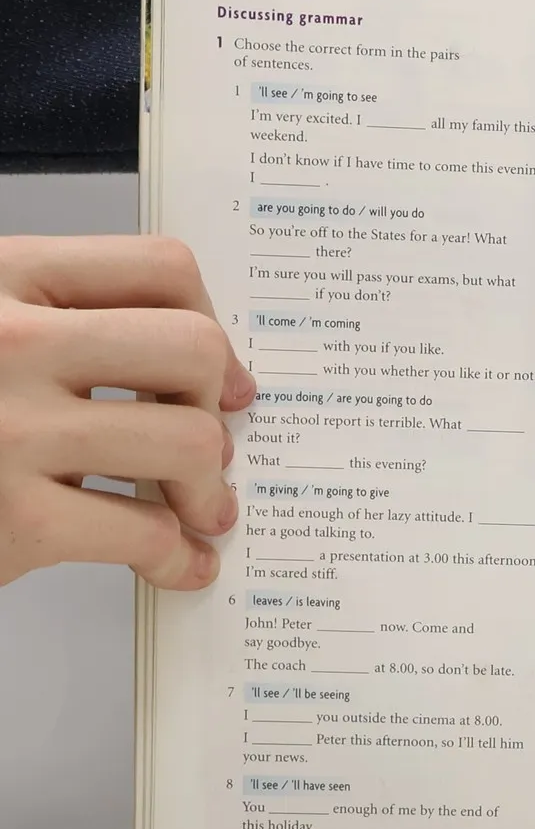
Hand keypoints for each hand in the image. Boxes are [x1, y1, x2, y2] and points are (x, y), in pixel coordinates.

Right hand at [0, 236, 254, 589]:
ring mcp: (10, 430)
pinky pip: (144, 532)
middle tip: (209, 442)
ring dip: (207, 487)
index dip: (210, 321)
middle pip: (190, 349)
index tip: (218, 370)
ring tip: (197, 507)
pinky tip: (176, 562)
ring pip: (187, 441)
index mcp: (0, 279)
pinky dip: (177, 556)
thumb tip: (189, 362)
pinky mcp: (16, 519)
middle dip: (214, 404)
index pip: (157, 266)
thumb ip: (55, 320)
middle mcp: (8, 342)